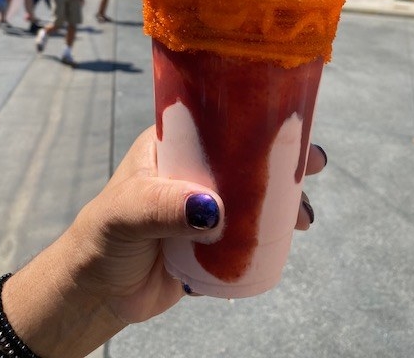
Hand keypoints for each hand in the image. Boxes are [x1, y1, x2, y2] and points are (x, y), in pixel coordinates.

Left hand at [64, 126, 326, 325]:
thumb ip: (163, 207)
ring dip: (282, 200)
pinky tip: (288, 238)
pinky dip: (269, 232)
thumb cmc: (104, 237)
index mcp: (173, 148)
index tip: (291, 123)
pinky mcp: (211, 240)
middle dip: (281, 159)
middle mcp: (193, 172)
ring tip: (304, 217)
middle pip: (244, 158)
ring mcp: (203, 206)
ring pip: (252, 195)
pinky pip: (247, 232)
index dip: (255, 120)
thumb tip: (212, 210)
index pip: (218, 122)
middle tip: (313, 164)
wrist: (100, 292)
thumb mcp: (127, 212)